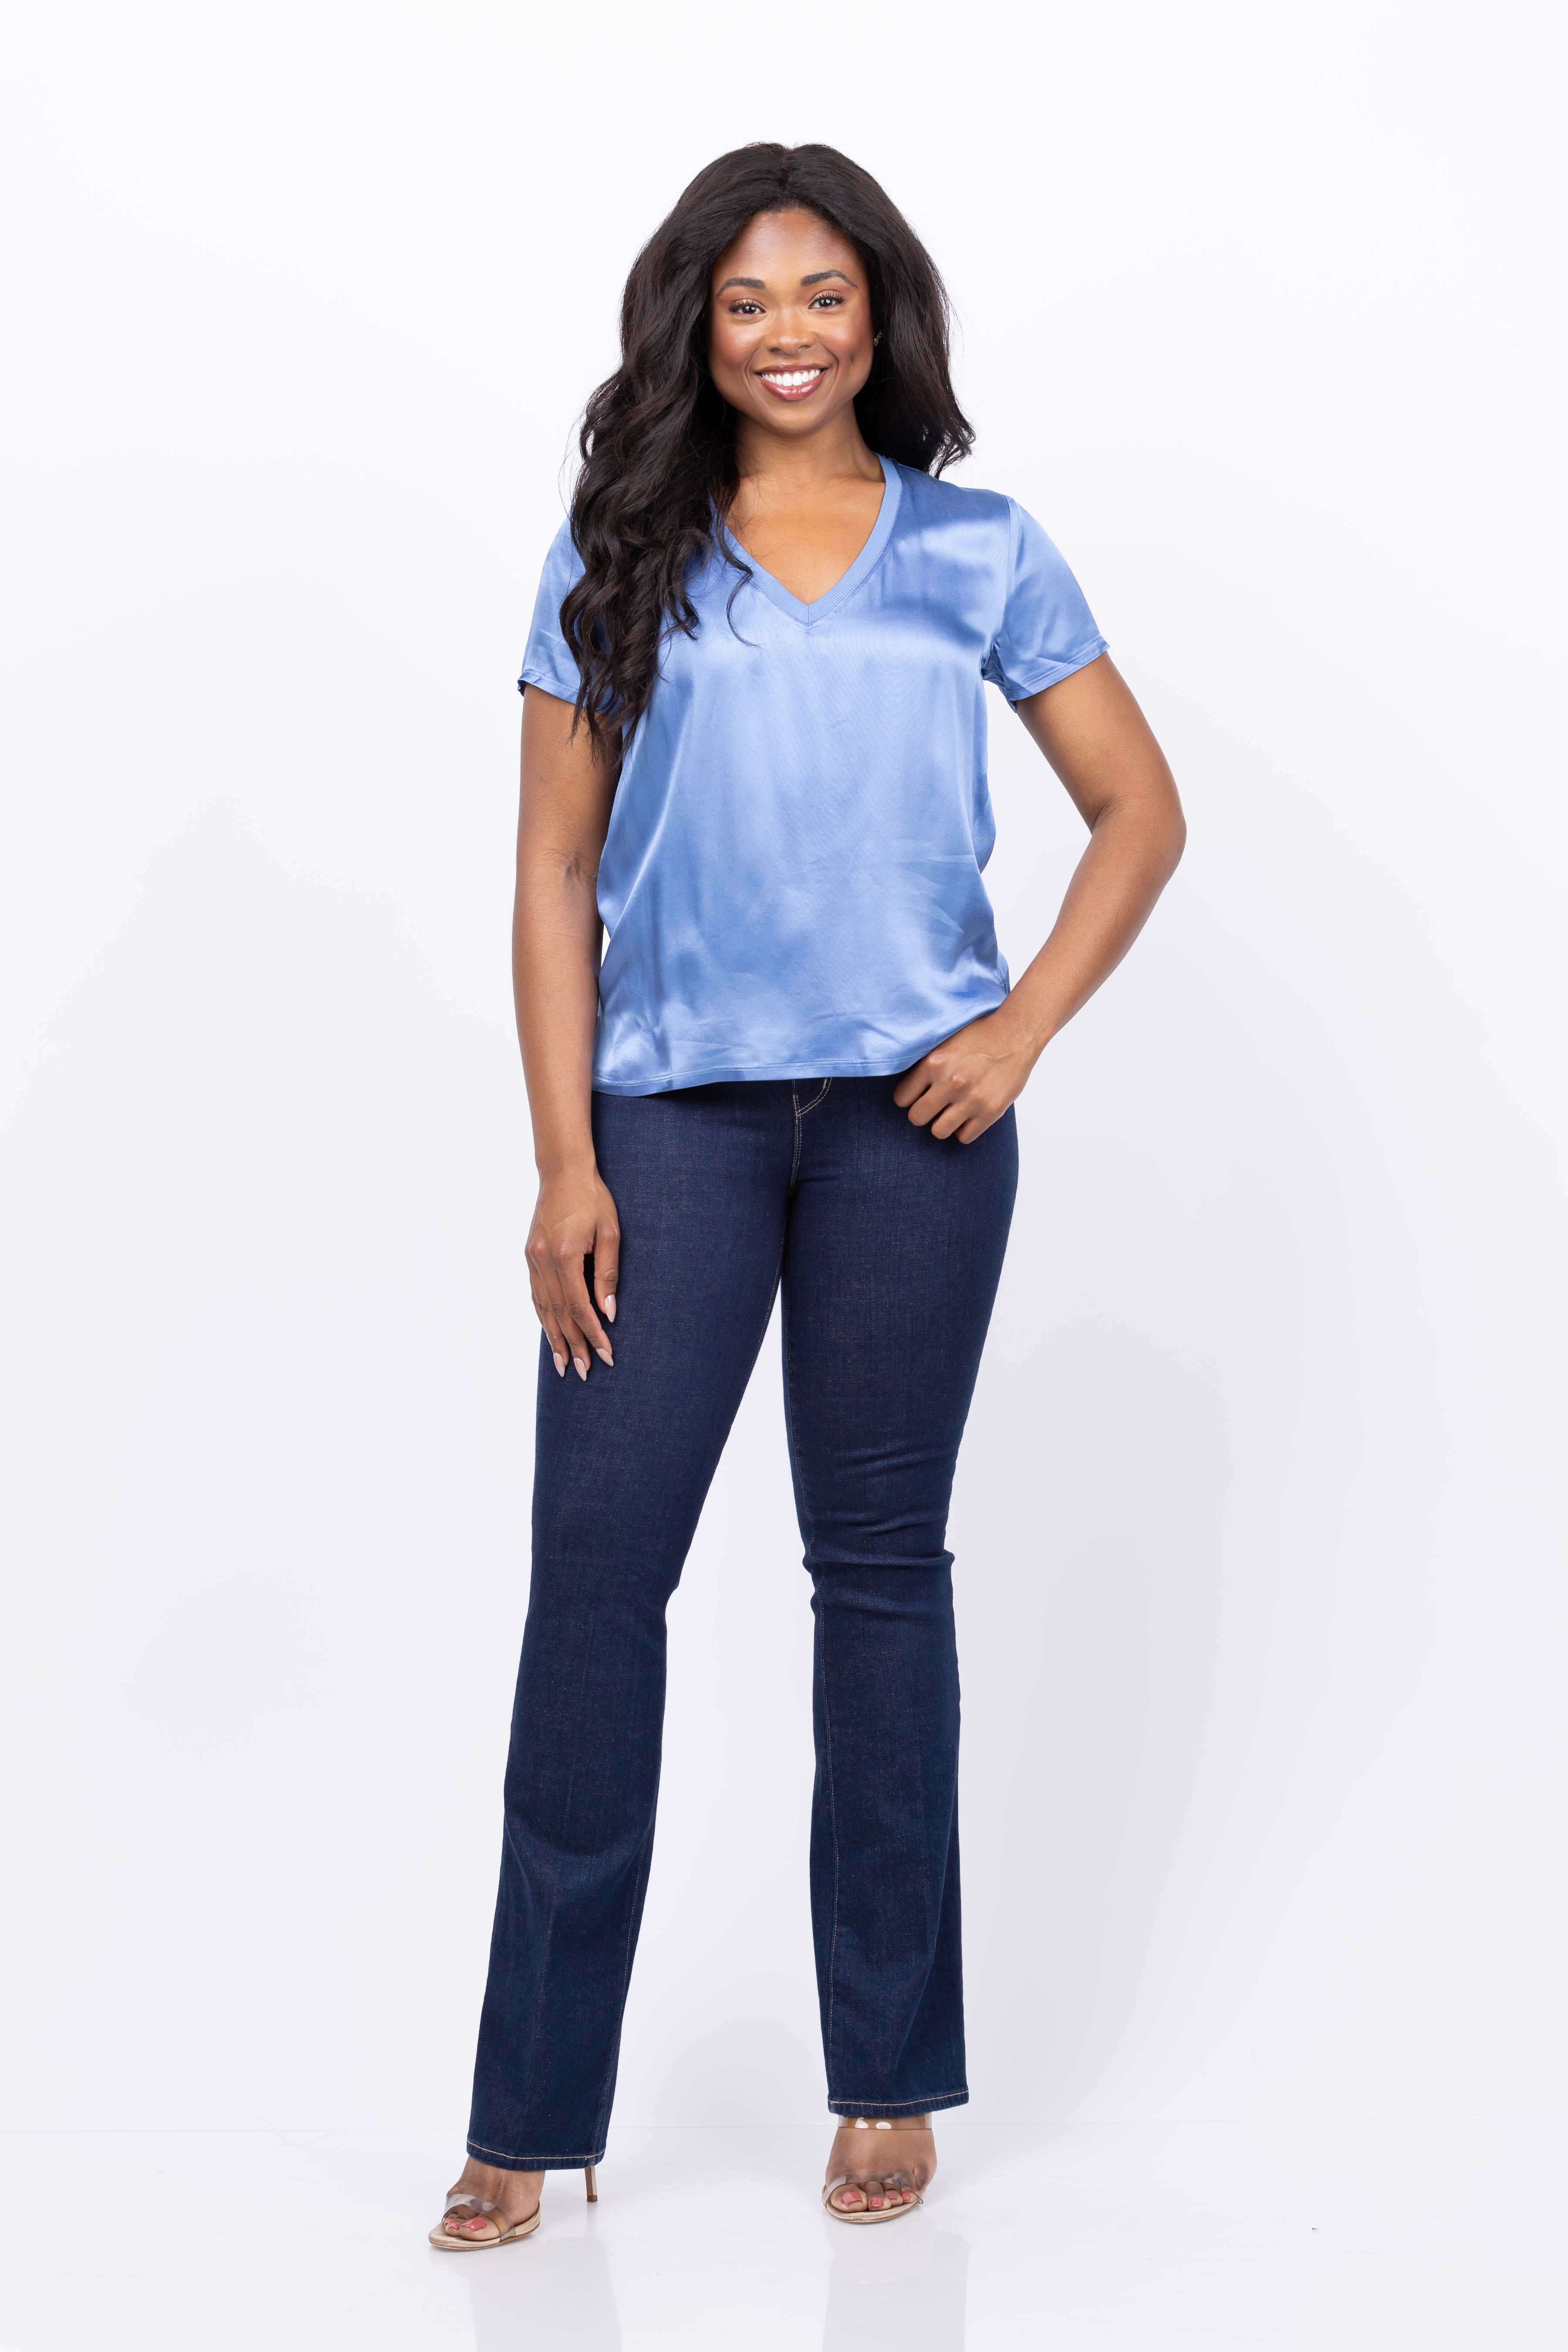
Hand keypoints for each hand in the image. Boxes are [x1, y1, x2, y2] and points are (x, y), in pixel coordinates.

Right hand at [525, 1167, 619, 1377]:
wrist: (563, 1172)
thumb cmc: (593, 1199)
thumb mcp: (610, 1233)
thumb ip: (607, 1274)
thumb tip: (609, 1312)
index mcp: (564, 1255)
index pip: (580, 1307)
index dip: (593, 1334)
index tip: (606, 1355)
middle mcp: (543, 1261)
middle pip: (559, 1314)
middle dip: (573, 1345)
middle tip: (583, 1372)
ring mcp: (532, 1259)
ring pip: (543, 1308)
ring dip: (554, 1338)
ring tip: (563, 1363)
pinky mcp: (530, 1256)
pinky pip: (536, 1295)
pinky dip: (543, 1317)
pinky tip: (550, 1333)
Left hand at [892, 1009, 1037, 1142]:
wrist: (1016, 1034)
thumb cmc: (979, 1035)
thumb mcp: (945, 1041)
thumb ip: (927, 1064)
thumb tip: (909, 1087)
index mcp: (933, 1063)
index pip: (902, 1098)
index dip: (908, 1099)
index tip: (917, 1096)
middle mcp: (949, 1083)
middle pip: (917, 1117)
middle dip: (923, 1113)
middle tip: (933, 1106)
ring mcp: (970, 1100)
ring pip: (938, 1131)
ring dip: (942, 1124)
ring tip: (951, 1112)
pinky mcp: (990, 1112)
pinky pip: (964, 1137)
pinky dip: (964, 1130)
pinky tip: (968, 1116)